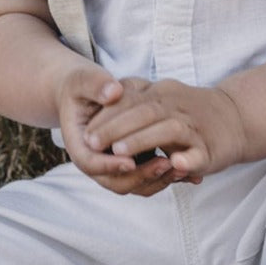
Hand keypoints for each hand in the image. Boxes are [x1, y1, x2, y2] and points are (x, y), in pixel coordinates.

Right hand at [55, 65, 184, 195]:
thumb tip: (114, 92)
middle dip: (140, 176)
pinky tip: (186, 168)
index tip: (130, 160)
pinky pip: (148, 176)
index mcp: (79, 143)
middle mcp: (96, 160)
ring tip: (179, 167)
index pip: (90, 163)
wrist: (86, 92)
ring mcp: (114, 164)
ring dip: (156, 179)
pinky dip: (165, 176)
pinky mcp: (131, 161)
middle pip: (115, 181)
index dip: (110, 164)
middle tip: (164, 163)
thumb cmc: (82, 86)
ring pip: (134, 184)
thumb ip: (96, 84)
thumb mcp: (83, 80)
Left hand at [83, 78, 247, 181]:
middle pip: (146, 111)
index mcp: (163, 94)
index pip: (132, 99)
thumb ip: (136, 103)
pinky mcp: (211, 148)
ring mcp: (195, 127)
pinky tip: (174, 165)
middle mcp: (178, 106)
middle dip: (116, 126)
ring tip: (119, 153)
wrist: (236, 116)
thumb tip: (102, 112)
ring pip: (169, 129)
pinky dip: (187, 159)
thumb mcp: (162, 98)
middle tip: (93, 142)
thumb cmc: (190, 110)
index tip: (86, 129)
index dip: (108, 114)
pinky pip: (199, 152)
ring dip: (143, 140)